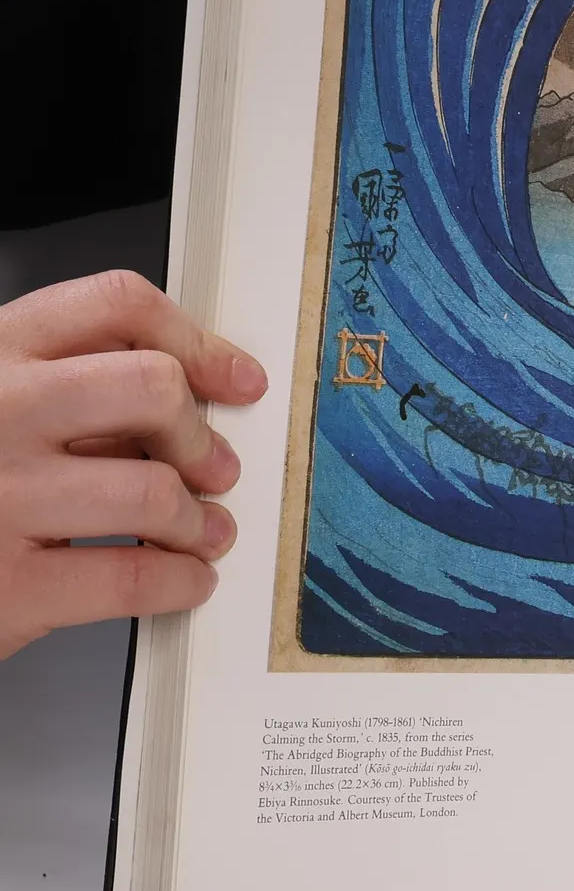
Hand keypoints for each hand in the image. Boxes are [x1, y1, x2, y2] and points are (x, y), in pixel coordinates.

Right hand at [0, 271, 267, 659]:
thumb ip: (66, 390)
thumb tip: (183, 399)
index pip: (115, 305)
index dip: (197, 341)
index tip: (234, 378)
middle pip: (152, 388)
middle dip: (198, 434)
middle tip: (211, 467)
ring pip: (153, 491)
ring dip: (197, 520)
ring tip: (200, 531)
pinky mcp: (7, 586)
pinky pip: (133, 576)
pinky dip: (180, 581)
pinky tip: (182, 578)